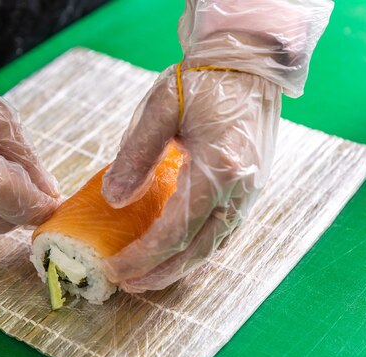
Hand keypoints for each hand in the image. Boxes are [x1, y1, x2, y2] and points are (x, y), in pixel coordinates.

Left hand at [102, 64, 278, 291]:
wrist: (250, 63)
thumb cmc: (204, 80)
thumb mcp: (160, 108)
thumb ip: (136, 155)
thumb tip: (113, 199)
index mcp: (220, 168)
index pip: (176, 230)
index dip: (143, 256)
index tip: (115, 268)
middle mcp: (242, 189)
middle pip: (198, 249)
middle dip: (161, 272)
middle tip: (128, 284)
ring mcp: (252, 192)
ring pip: (215, 246)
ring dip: (180, 267)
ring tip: (148, 278)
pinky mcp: (252, 190)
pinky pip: (224, 231)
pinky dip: (198, 249)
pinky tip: (177, 254)